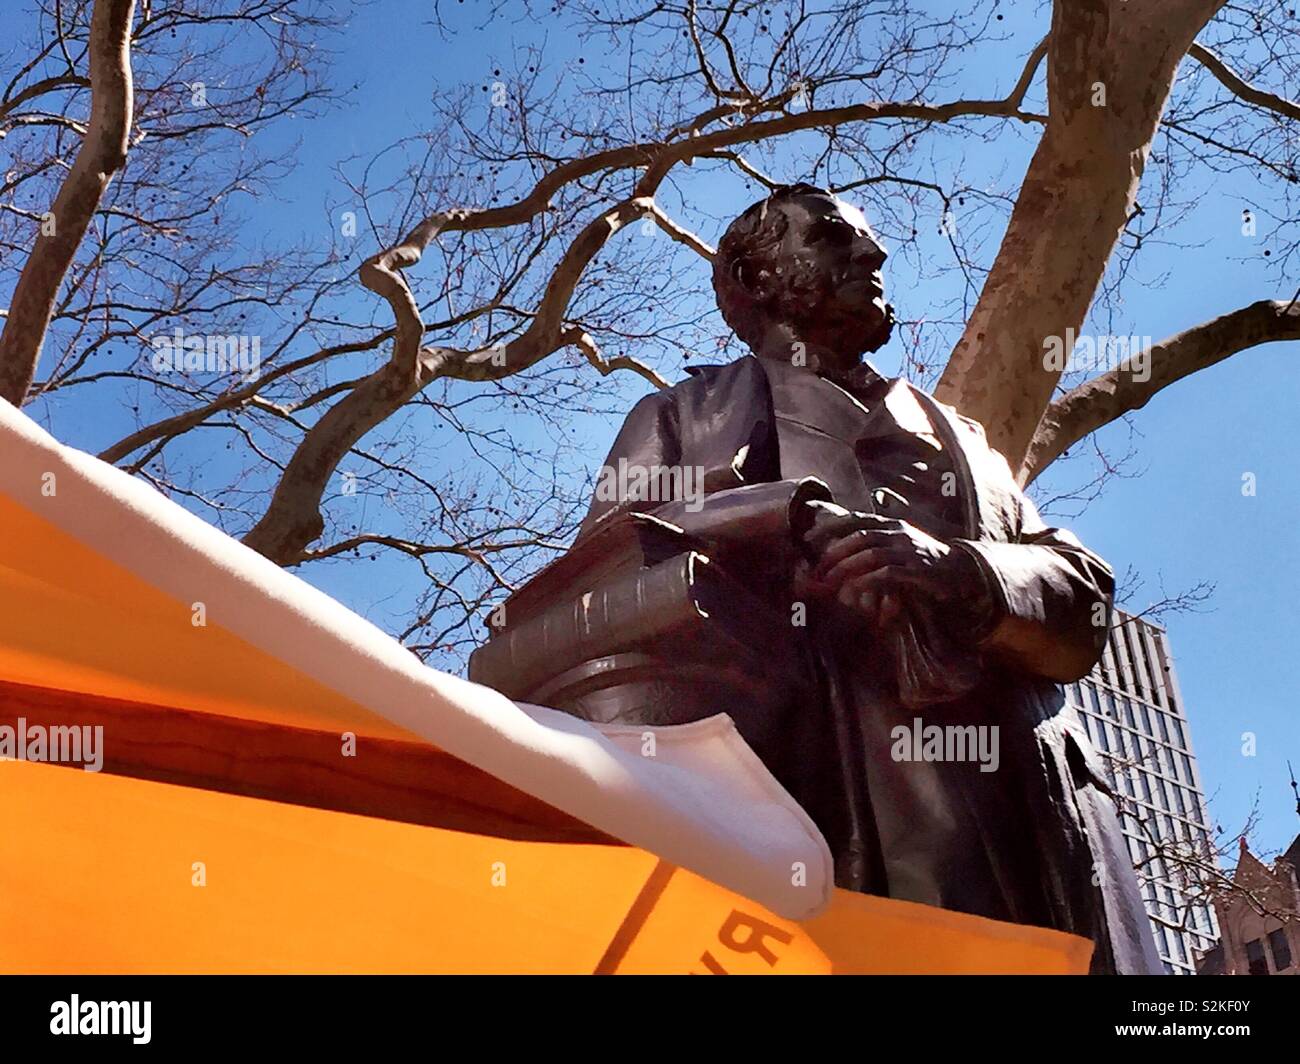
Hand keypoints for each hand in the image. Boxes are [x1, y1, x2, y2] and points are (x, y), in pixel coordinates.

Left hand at [807, 512, 989, 632]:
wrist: (959, 570)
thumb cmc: (921, 559)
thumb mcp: (897, 544)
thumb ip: (873, 543)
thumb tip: (840, 546)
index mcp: (890, 524)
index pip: (854, 518)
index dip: (829, 526)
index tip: (806, 537)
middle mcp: (898, 532)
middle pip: (860, 536)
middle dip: (833, 552)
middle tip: (815, 569)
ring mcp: (909, 550)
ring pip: (871, 553)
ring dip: (846, 568)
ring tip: (828, 582)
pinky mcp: (917, 569)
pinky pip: (888, 573)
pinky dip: (869, 580)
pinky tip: (854, 588)